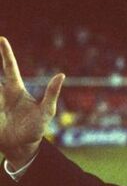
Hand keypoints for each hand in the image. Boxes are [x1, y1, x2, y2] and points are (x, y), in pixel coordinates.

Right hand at [0, 37, 63, 167]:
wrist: (23, 147)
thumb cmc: (36, 128)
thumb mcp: (46, 111)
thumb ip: (52, 93)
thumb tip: (61, 75)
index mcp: (15, 89)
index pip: (9, 67)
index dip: (6, 53)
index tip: (2, 39)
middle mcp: (2, 93)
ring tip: (2, 104)